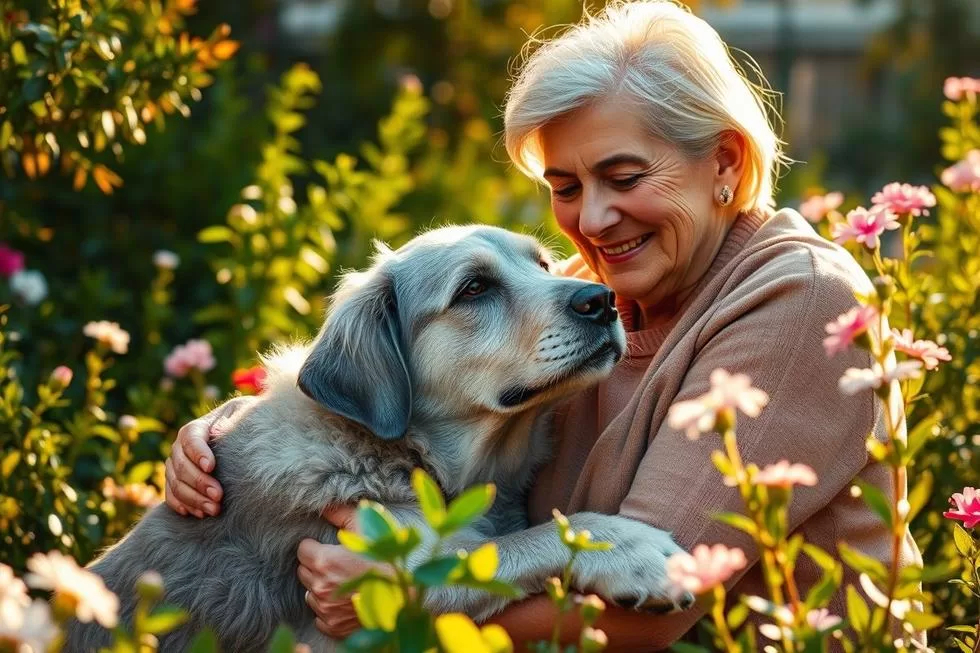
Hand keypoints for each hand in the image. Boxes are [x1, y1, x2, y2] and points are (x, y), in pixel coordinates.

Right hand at [164, 395, 255, 516]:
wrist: (243, 437)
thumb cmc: (247, 423)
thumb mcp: (245, 414)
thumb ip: (235, 418)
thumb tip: (219, 430)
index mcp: (198, 427)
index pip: (190, 437)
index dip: (198, 453)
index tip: (211, 466)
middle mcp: (182, 447)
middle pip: (181, 464)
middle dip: (199, 482)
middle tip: (218, 495)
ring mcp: (176, 465)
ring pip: (175, 483)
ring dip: (193, 498)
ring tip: (214, 509)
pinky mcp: (177, 482)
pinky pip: (172, 496)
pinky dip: (182, 505)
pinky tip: (198, 514)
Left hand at [298, 505, 382, 639]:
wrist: (404, 599)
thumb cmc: (387, 560)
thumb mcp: (367, 528)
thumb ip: (341, 514)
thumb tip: (324, 506)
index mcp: (324, 560)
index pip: (303, 550)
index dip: (316, 547)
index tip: (329, 548)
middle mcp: (320, 586)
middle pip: (304, 571)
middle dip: (317, 566)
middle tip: (338, 564)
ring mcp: (325, 609)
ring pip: (310, 594)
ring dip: (322, 587)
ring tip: (344, 582)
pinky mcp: (332, 626)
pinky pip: (320, 616)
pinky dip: (329, 609)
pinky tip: (346, 601)